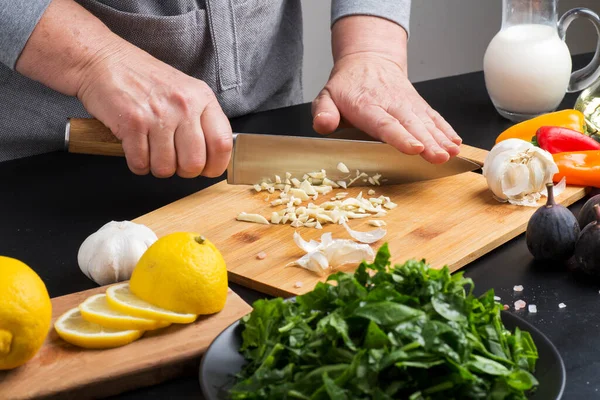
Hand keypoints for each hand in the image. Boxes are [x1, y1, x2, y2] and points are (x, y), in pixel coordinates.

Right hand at [77, 44, 231, 177]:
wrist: (102, 60)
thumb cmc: (144, 78)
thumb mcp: (185, 90)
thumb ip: (201, 120)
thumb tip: (212, 156)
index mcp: (202, 98)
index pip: (223, 143)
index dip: (216, 165)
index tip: (207, 169)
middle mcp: (184, 106)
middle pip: (194, 163)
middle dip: (183, 171)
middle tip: (174, 161)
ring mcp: (158, 115)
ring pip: (166, 168)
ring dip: (157, 167)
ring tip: (152, 150)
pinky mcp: (132, 123)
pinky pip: (140, 163)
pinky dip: (137, 164)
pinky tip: (136, 149)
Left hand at [312, 16, 461, 163]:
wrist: (368, 60)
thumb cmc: (346, 86)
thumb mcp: (326, 96)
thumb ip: (323, 112)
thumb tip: (323, 124)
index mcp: (366, 105)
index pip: (384, 123)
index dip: (400, 137)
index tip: (414, 148)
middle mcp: (390, 103)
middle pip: (411, 124)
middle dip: (427, 142)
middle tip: (439, 157)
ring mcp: (407, 103)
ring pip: (426, 121)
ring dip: (441, 138)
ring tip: (451, 153)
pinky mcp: (418, 105)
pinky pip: (434, 117)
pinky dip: (446, 130)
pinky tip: (455, 143)